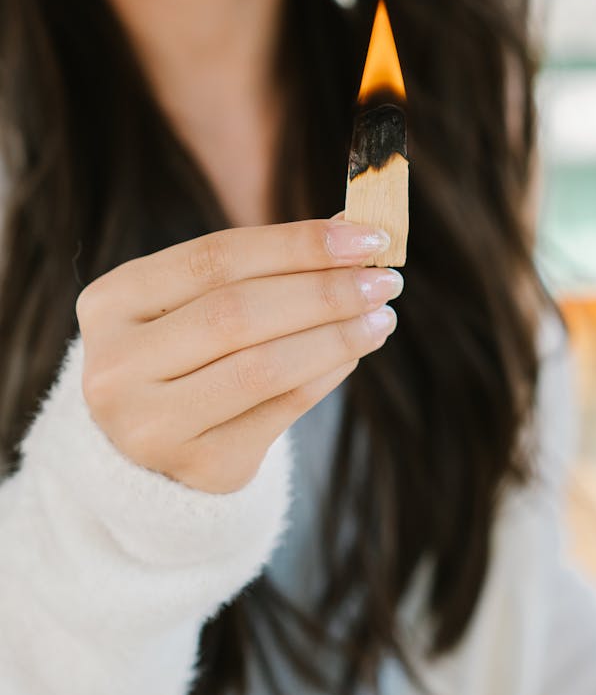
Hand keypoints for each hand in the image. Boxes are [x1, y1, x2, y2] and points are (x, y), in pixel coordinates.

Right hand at [76, 219, 400, 493]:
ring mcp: (152, 425)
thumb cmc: (185, 350)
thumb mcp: (198, 298)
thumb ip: (265, 263)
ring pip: (264, 366)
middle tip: (385, 278)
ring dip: (337, 335)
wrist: (148, 450)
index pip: (217, 257)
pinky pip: (281, 411)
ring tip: (381, 316)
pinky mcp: (199, 469)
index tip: (366, 233)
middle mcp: (117, 366)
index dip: (298, 243)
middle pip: (239, 313)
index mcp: (110, 302)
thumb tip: (352, 226)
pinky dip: (327, 374)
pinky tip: (354, 352)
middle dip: (325, 291)